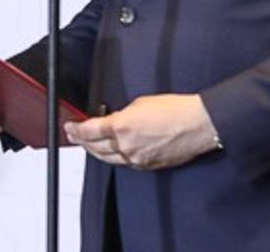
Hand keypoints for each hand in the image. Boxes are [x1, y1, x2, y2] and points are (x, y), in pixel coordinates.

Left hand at [64, 93, 218, 170]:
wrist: (199, 124)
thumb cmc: (175, 110)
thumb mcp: (139, 104)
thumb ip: (120, 115)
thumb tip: (112, 120)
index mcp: (121, 127)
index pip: (88, 131)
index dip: (75, 129)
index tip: (69, 126)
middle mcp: (126, 146)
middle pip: (94, 148)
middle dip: (81, 141)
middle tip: (74, 134)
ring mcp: (137, 158)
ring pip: (108, 159)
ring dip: (95, 151)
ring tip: (88, 144)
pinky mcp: (148, 166)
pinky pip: (125, 163)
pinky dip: (115, 157)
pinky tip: (112, 152)